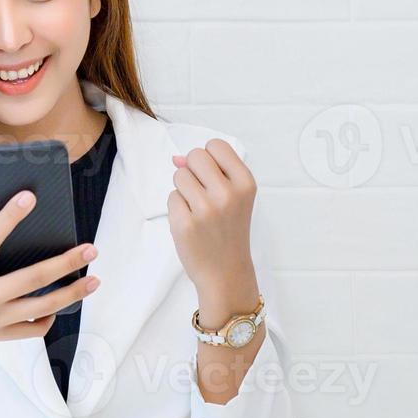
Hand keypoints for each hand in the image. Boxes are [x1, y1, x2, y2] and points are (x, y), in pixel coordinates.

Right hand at [0, 193, 100, 365]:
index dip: (10, 215)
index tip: (29, 197)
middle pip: (33, 278)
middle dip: (66, 262)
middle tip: (90, 248)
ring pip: (42, 307)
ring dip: (72, 293)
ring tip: (94, 280)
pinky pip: (31, 331)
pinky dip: (48, 320)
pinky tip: (58, 307)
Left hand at [168, 138, 257, 294]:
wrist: (226, 272)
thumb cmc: (228, 231)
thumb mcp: (234, 197)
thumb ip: (211, 172)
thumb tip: (176, 158)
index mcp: (245, 183)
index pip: (216, 145)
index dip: (208, 158)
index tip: (213, 177)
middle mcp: (228, 193)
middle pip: (195, 156)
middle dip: (192, 170)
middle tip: (203, 194)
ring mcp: (206, 209)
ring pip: (179, 175)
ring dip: (183, 190)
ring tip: (198, 210)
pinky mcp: (186, 223)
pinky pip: (171, 197)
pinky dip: (177, 208)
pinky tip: (191, 223)